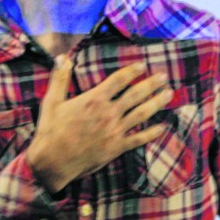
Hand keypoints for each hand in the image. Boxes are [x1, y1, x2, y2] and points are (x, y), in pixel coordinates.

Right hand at [27, 56, 171, 192]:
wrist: (53, 162)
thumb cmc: (50, 131)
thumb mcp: (52, 102)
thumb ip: (60, 78)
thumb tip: (62, 57)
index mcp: (93, 100)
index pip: (118, 80)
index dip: (132, 71)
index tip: (143, 65)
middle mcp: (108, 113)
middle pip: (135, 95)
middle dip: (151, 84)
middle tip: (163, 76)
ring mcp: (114, 131)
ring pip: (141, 114)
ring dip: (157, 103)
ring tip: (169, 94)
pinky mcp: (117, 147)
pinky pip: (138, 138)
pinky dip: (152, 133)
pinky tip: (162, 127)